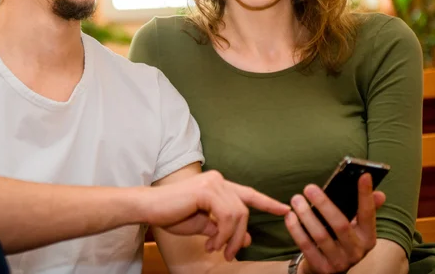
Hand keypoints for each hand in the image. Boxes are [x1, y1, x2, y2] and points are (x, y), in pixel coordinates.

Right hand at [143, 170, 289, 261]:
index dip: (268, 202)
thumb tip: (246, 239)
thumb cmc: (172, 214)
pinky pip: (226, 216)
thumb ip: (224, 229)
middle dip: (241, 235)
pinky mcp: (207, 190)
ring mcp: (214, 182)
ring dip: (230, 238)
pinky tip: (210, 244)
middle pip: (245, 209)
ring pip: (238, 214)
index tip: (285, 209)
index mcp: (218, 185)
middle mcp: (219, 179)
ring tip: (216, 250)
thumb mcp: (203, 226)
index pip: (248, 193)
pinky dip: (222, 234)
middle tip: (229, 255)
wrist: (150, 208)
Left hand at [285, 173, 385, 273]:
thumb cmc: (339, 239)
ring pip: (321, 235)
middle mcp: (356, 251)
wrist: (326, 268)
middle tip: (309, 188)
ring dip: (306, 215)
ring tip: (296, 199)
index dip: (366, 195)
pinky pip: (306, 246)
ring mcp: (339, 262)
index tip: (363, 175)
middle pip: (341, 224)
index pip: (368, 214)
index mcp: (367, 238)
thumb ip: (363, 210)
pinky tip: (290, 216)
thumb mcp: (354, 227)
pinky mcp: (322, 269)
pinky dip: (296, 230)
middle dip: (324, 204)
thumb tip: (380, 194)